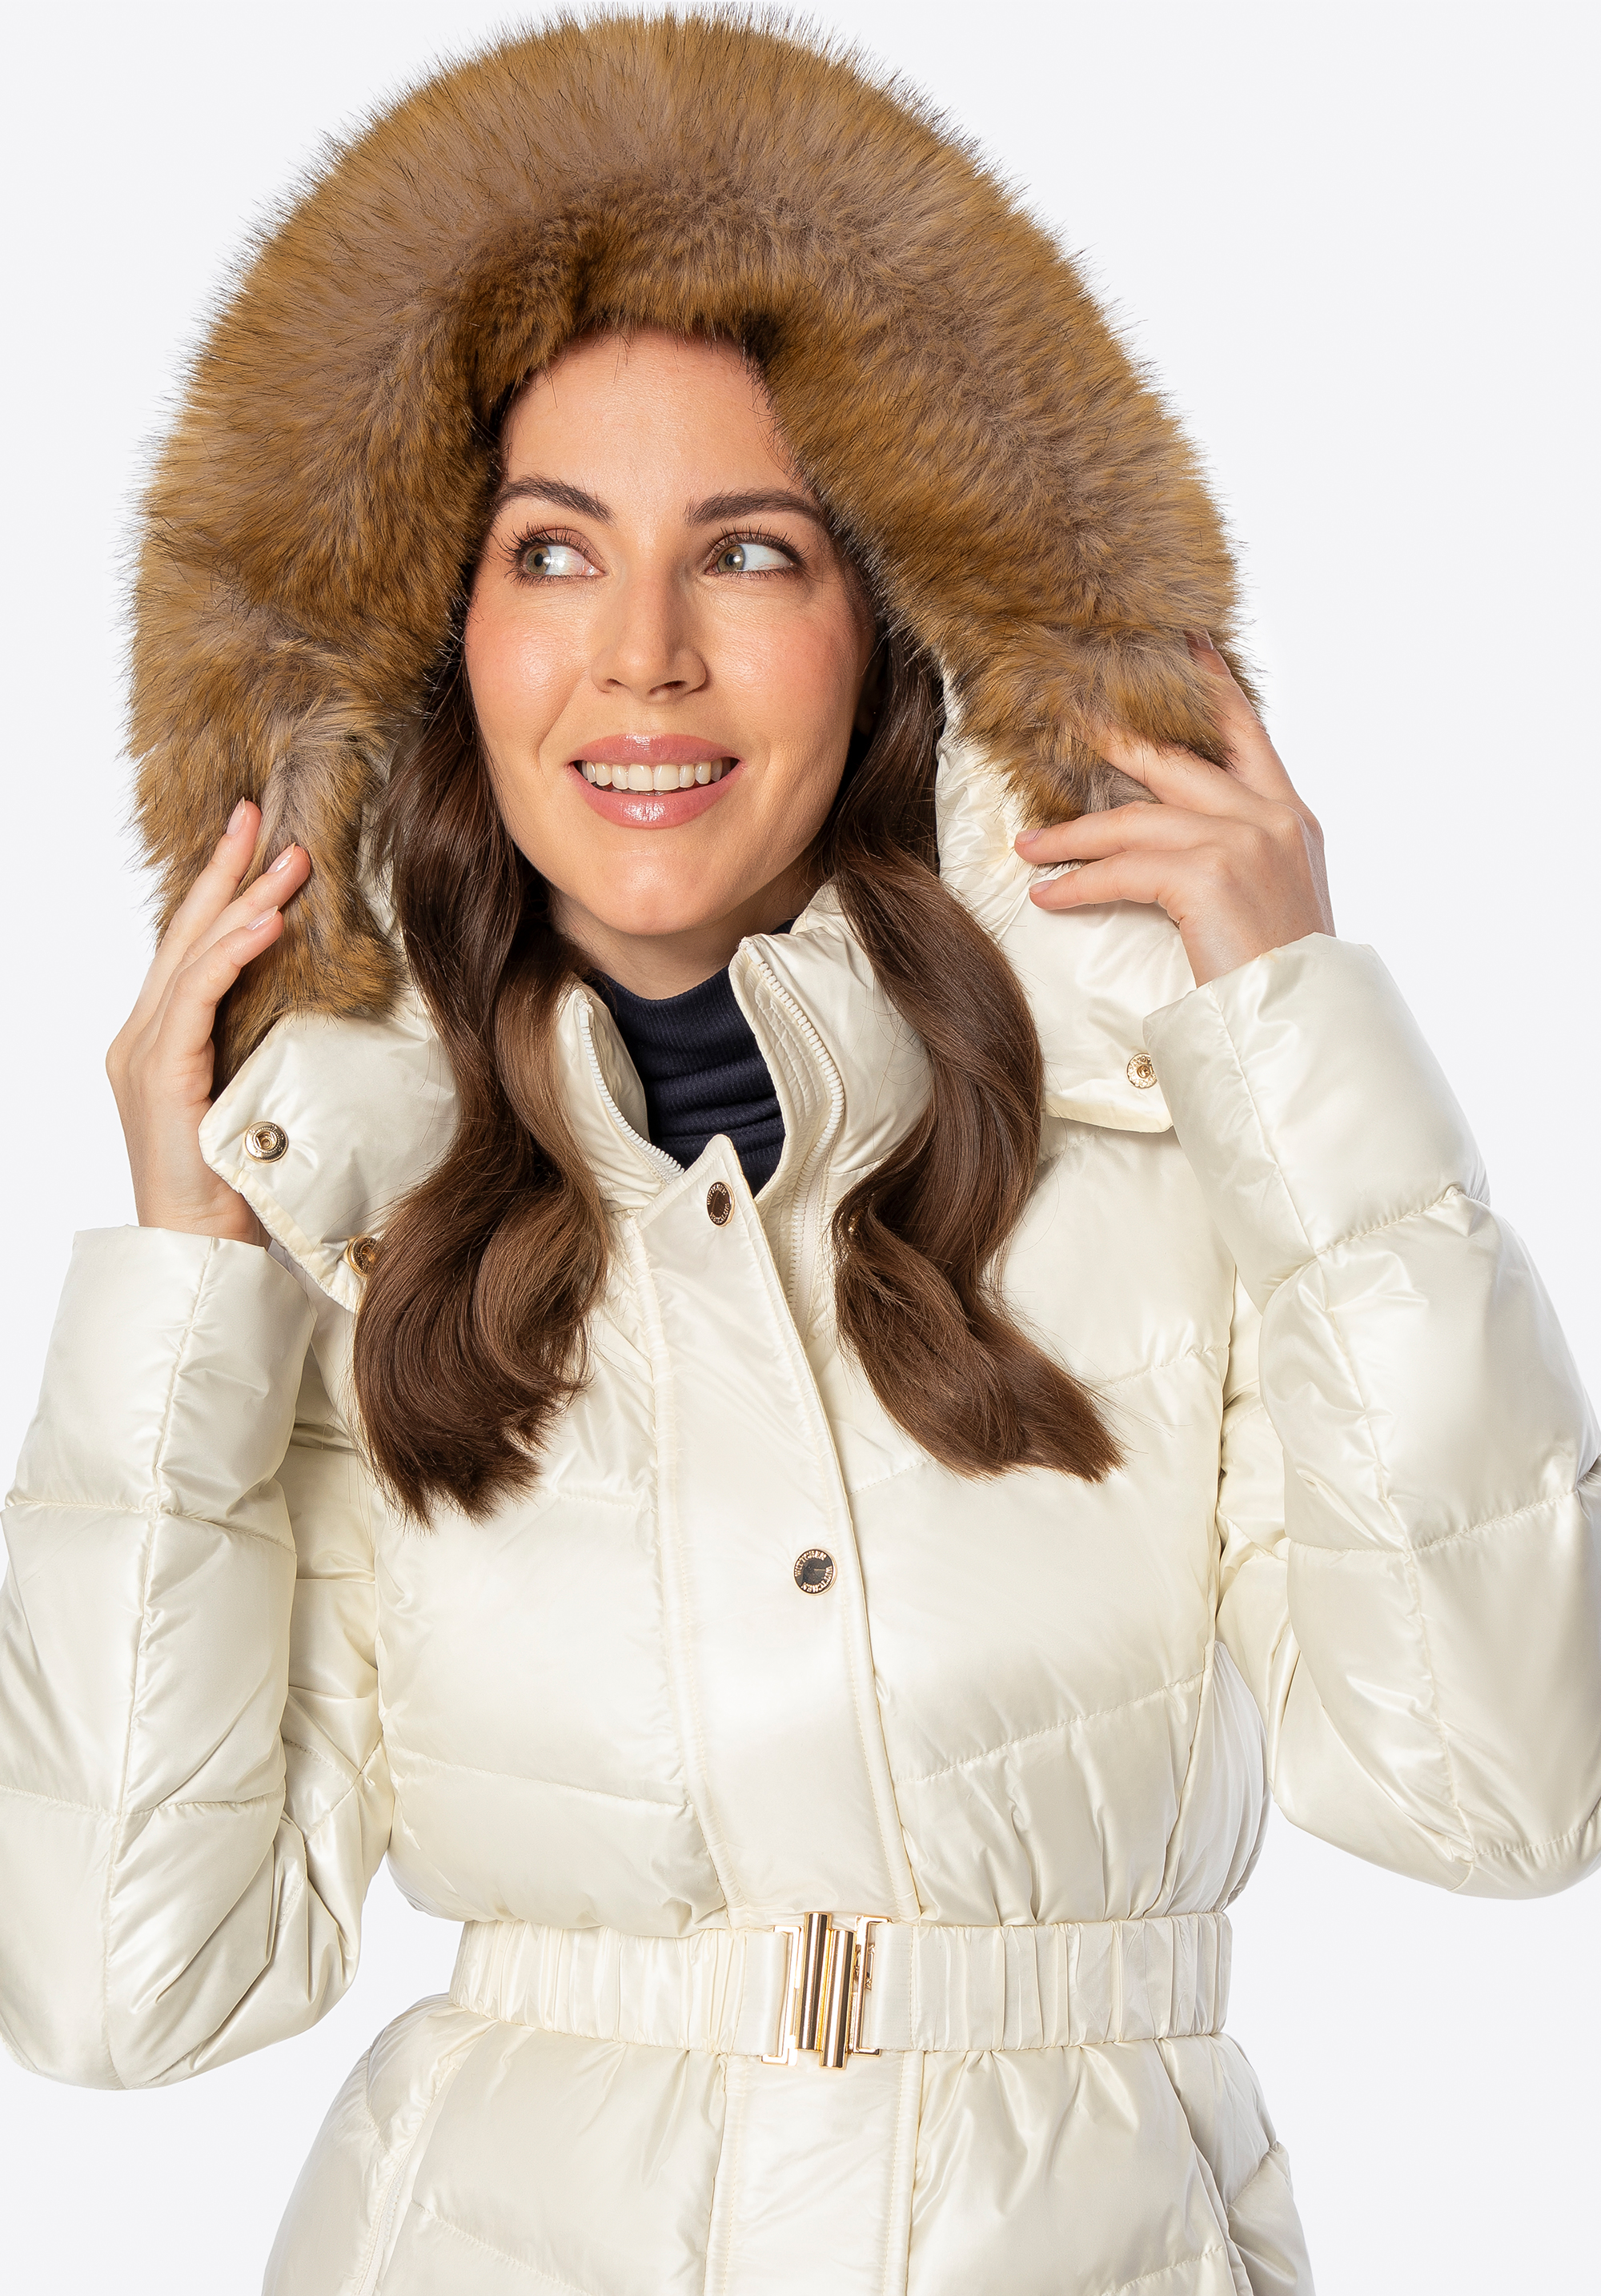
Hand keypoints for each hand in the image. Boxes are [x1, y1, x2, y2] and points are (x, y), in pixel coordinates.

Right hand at [106, 803, 310, 1242]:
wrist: (200, 1248)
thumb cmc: (235, 1184)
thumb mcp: (255, 1096)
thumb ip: (260, 1045)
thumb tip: (306, 1000)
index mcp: (158, 1040)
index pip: (190, 948)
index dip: (220, 890)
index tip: (255, 840)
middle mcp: (140, 1036)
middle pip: (184, 934)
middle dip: (224, 870)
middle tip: (259, 814)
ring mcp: (144, 1053)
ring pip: (191, 954)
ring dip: (242, 900)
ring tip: (285, 857)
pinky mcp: (161, 1074)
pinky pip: (196, 996)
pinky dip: (231, 953)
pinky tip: (266, 922)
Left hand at [1015, 633, 1333, 987]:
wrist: (1304, 1023)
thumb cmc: (1283, 974)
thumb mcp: (1276, 897)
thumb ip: (1243, 854)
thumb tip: (1187, 841)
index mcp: (1291, 817)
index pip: (1244, 732)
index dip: (1210, 685)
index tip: (1183, 641)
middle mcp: (1271, 818)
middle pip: (1173, 762)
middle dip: (1112, 744)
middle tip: (1064, 723)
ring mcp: (1242, 842)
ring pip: (1135, 819)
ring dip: (1072, 835)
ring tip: (1029, 846)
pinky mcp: (1209, 877)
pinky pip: (1123, 869)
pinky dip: (1078, 884)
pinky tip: (1047, 895)